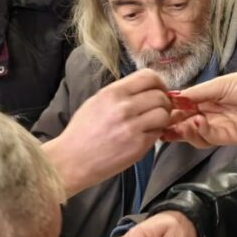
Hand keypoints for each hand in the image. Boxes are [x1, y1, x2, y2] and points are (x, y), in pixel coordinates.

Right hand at [43, 70, 170, 194]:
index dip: (159, 83)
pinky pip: (158, 133)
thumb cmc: (82, 132)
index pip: (149, 76)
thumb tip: (146, 89)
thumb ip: (122, 94)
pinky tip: (144, 136)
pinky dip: (156, 133)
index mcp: (112, 93)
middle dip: (164, 103)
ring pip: (164, 114)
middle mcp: (123, 107)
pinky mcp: (138, 146)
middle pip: (160, 95)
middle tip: (158, 110)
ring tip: (152, 124)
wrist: (72, 160)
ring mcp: (132, 127)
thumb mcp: (97, 102)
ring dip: (162, 119)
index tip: (158, 91)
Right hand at [161, 70, 236, 147]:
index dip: (170, 109)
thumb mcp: (219, 84)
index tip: (158, 107)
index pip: (183, 107)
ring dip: (182, 131)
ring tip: (176, 124)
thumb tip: (174, 96)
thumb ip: (197, 93)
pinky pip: (207, 139)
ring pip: (193, 135)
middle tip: (159, 122)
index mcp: (207, 99)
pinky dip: (198, 132)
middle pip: (184, 123)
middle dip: (171, 124)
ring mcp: (218, 128)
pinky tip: (195, 123)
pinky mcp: (227, 138)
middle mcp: (210, 115)